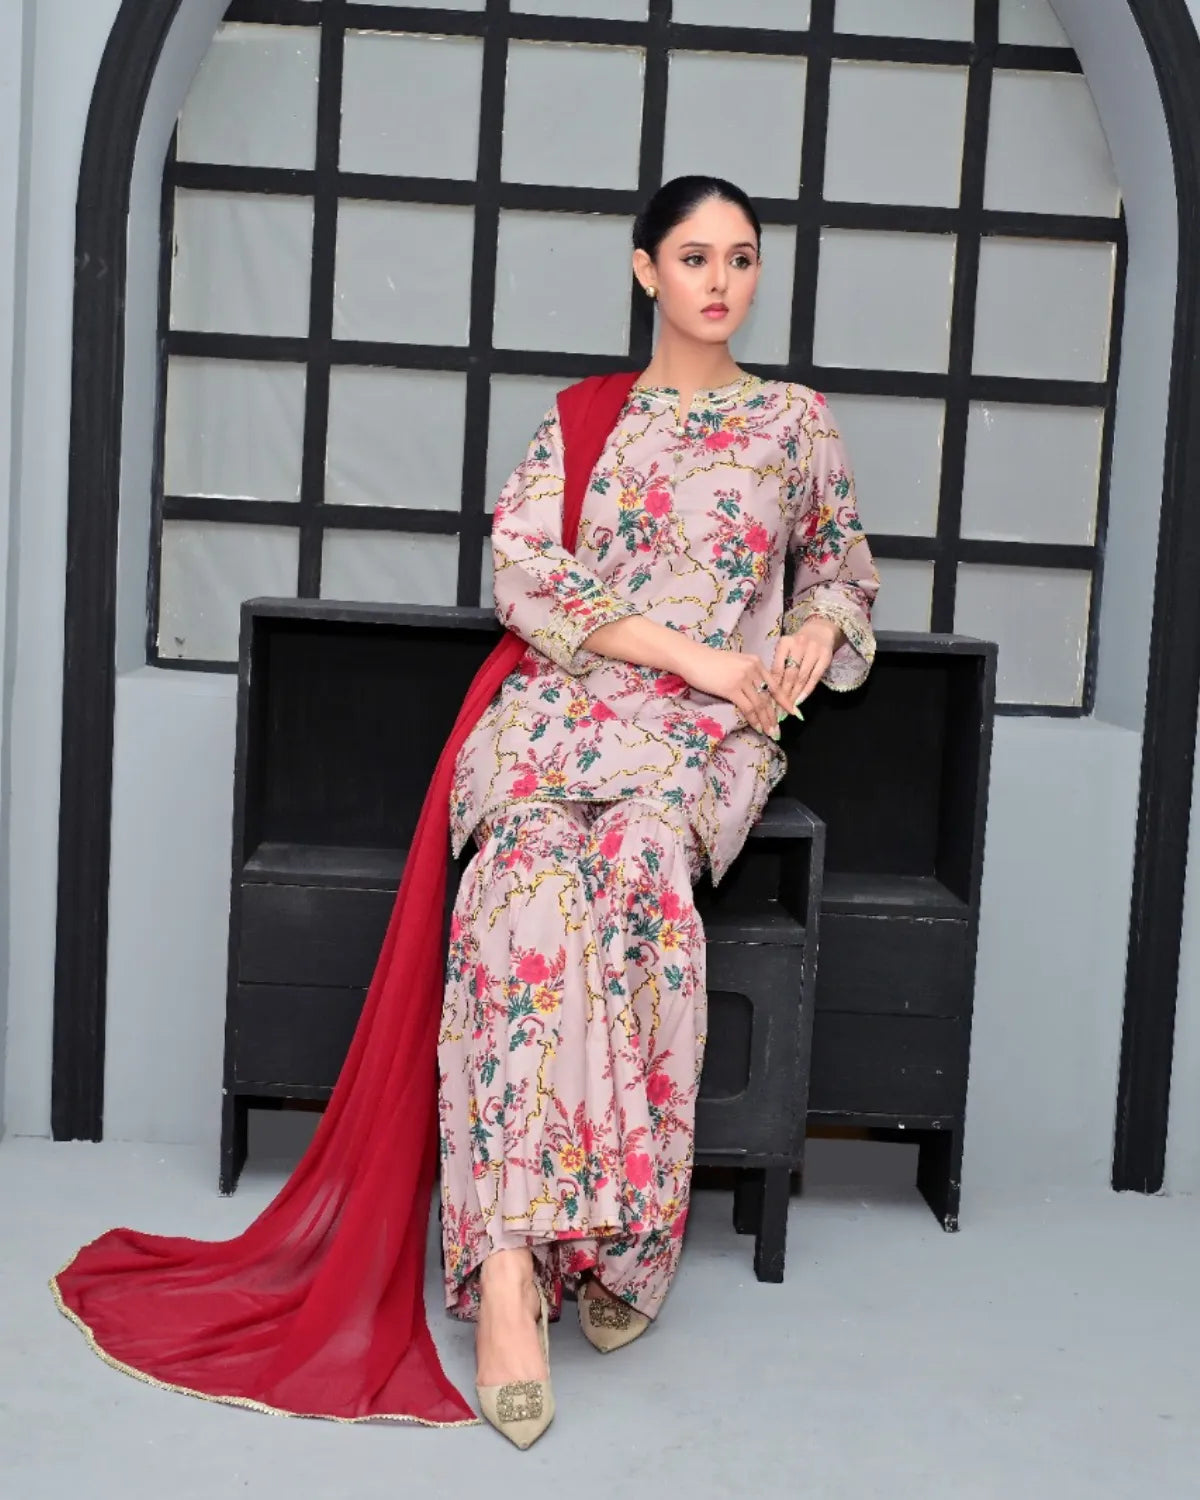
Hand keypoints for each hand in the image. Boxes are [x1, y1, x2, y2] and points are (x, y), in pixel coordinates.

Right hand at [675, 641, 792, 736]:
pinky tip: (757, 727)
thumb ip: (748, 674)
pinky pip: (748, 707)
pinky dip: (754, 720)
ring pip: (760, 704)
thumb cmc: (709, 662)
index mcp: (756, 662)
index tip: (791, 712)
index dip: (784, 700)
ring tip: (770, 732)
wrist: (692, 658)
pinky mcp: (732, 688)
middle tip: (778, 729)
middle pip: (768, 696)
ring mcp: (743, 678)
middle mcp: (753, 669)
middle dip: (774, 715)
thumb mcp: (735, 664)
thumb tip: (756, 693)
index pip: (774, 684)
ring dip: (766, 721)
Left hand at [773, 617, 843, 713]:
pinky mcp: (825, 657)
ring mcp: (814, 650)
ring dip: (795, 694)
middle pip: (790, 674)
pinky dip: (807, 691)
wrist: (820, 630)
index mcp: (785, 643)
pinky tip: (800, 700)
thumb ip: (778, 666)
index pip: (777, 669)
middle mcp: (799, 645)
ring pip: (802, 677)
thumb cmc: (798, 644)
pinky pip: (815, 677)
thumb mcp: (785, 649)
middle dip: (784, 694)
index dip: (773, 687)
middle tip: (778, 709)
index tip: (769, 702)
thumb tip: (768, 691)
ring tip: (788, 708)